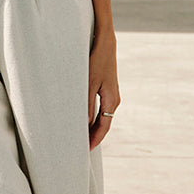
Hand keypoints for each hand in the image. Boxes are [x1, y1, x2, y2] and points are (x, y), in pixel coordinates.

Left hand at [88, 33, 119, 150]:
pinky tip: (83, 118)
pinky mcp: (106, 88)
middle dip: (93, 136)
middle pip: (104, 124)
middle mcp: (114, 100)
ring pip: (102, 116)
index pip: (104, 127)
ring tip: (79, 136)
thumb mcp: (89, 84)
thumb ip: (87, 105)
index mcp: (112, 101)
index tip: (84, 150)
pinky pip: (100, 108)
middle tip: (79, 147)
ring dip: (92, 126)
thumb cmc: (97, 61)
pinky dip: (92, 116)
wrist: (105, 42)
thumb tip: (84, 125)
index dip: (94, 140)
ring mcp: (111, 94)